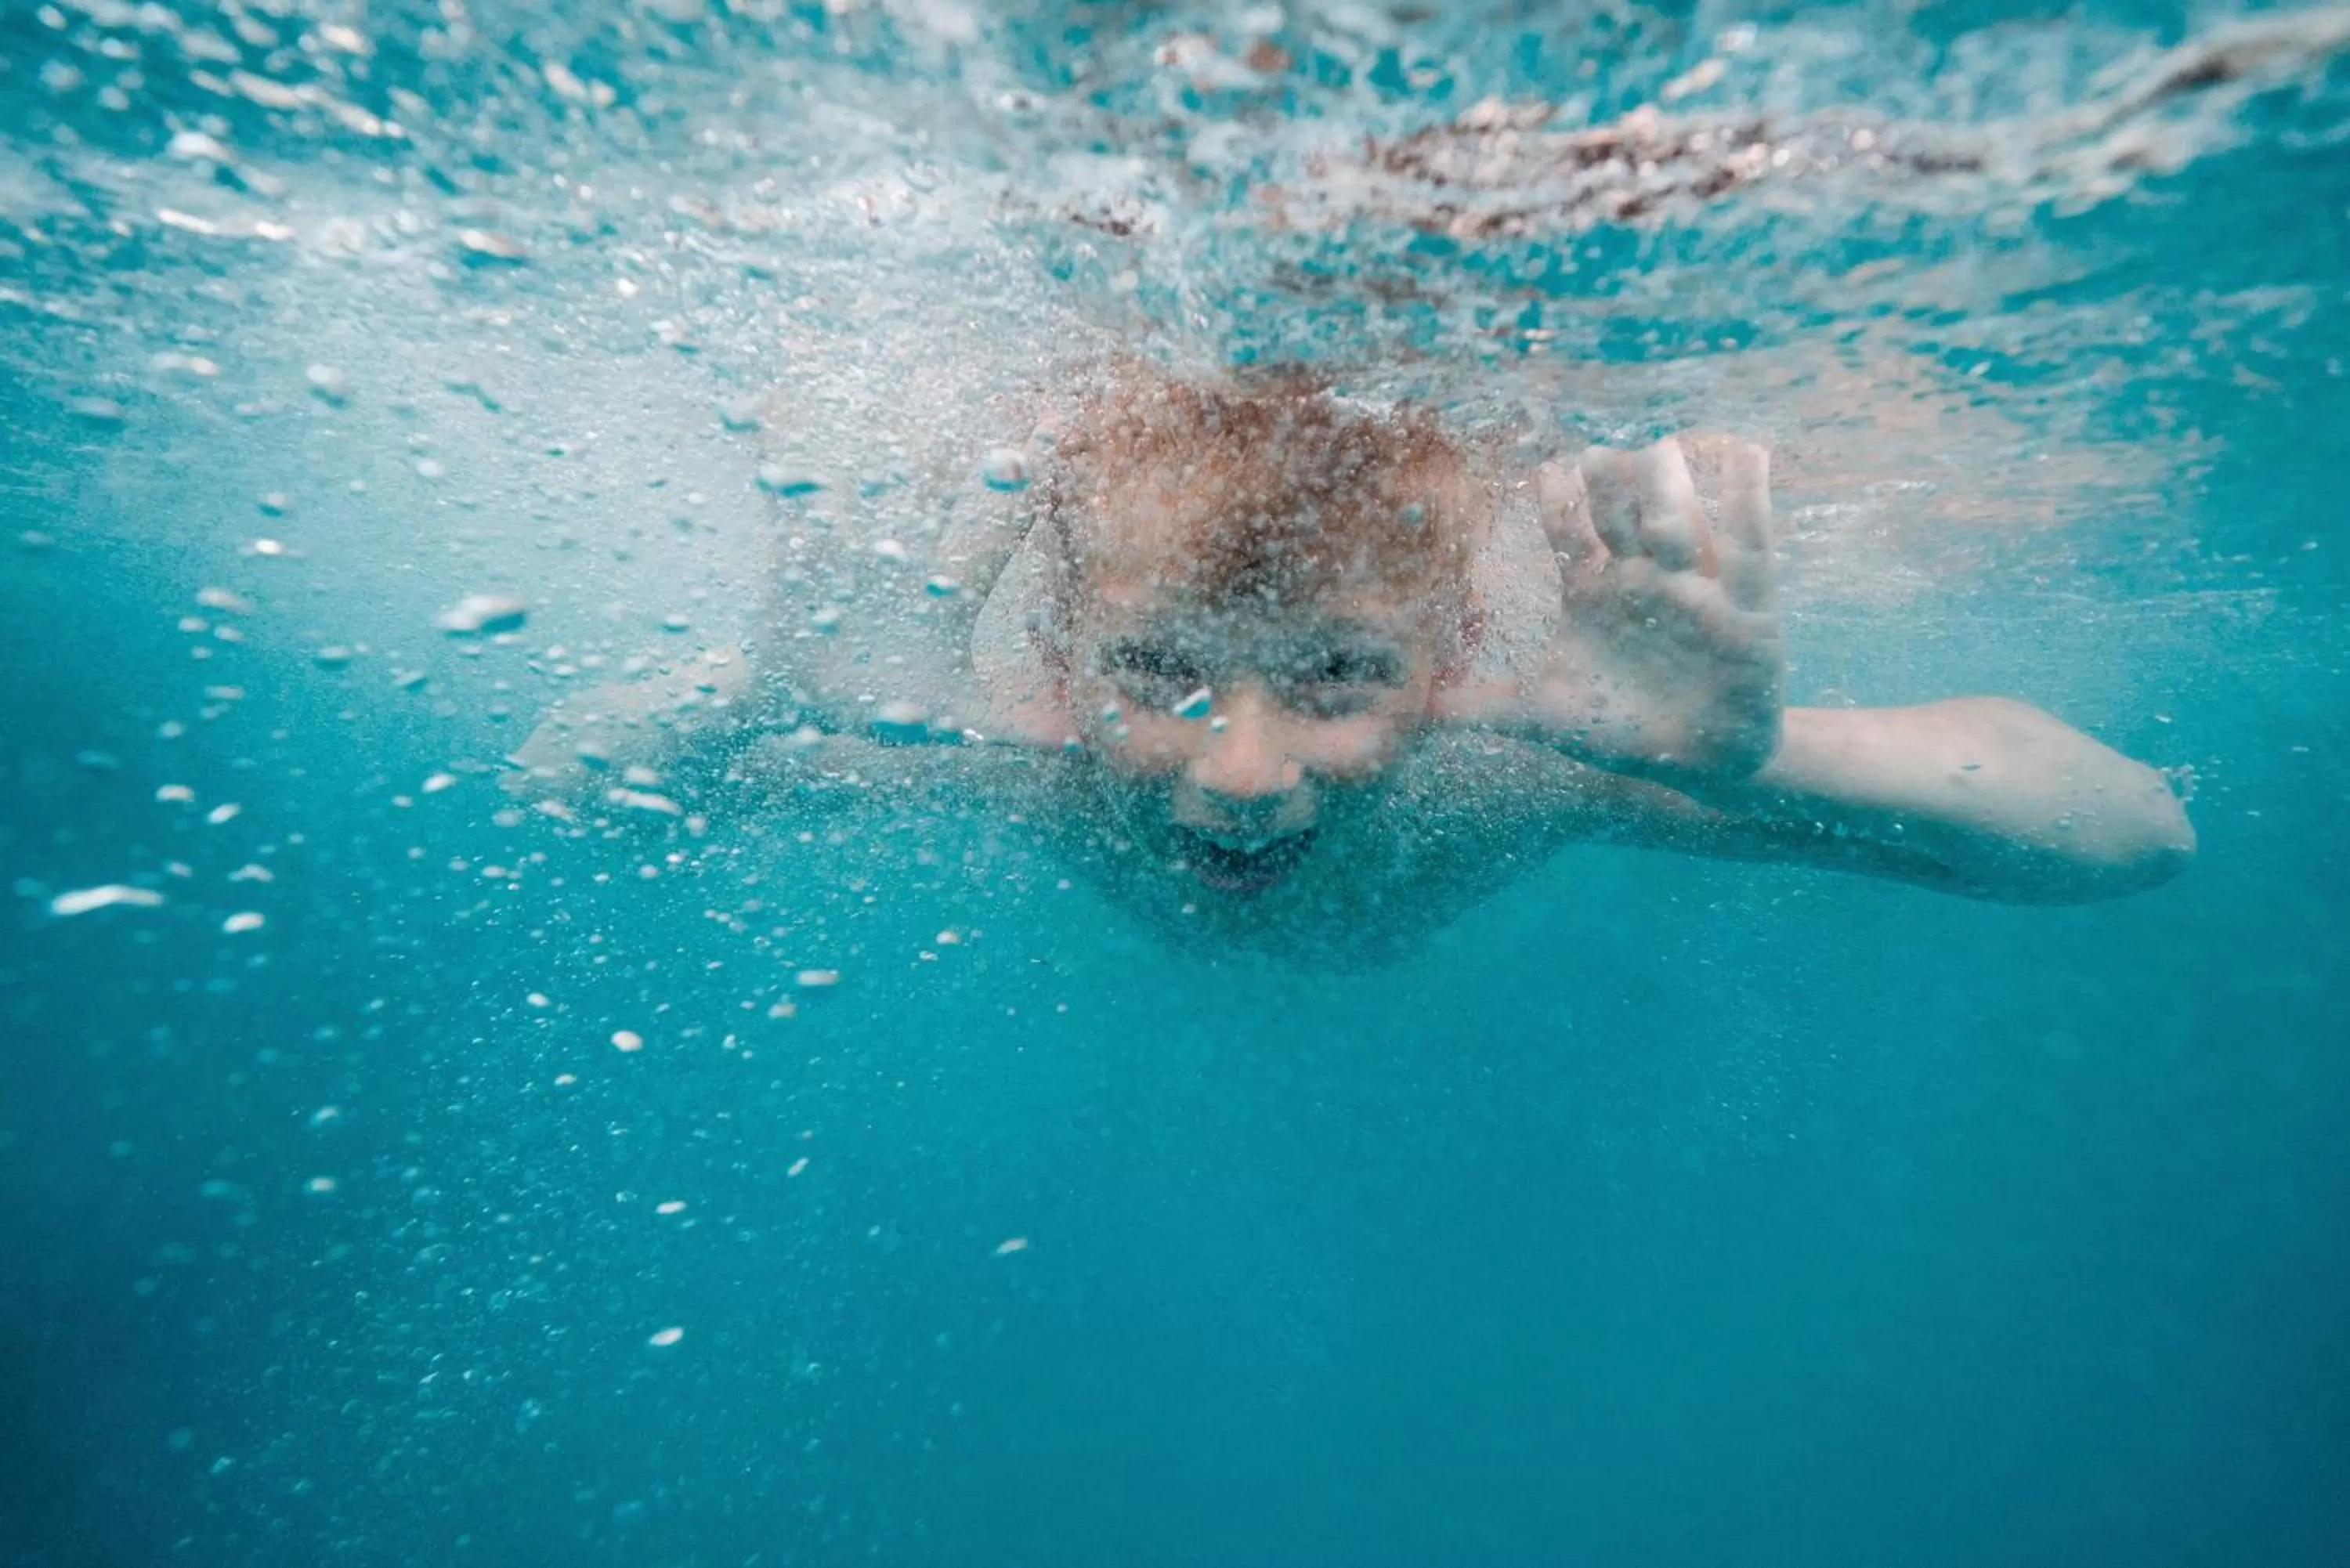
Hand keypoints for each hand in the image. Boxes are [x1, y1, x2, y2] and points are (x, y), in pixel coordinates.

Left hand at [1436, 435, 1783, 781]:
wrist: (1701, 764)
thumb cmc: (1622, 729)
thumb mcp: (1551, 719)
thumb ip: (1487, 710)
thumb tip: (1420, 711)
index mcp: (1588, 590)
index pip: (1563, 526)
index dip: (1553, 501)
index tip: (1543, 478)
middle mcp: (1637, 573)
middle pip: (1616, 503)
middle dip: (1606, 483)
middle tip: (1596, 467)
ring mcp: (1691, 582)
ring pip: (1676, 511)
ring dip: (1668, 488)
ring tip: (1663, 473)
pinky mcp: (1747, 604)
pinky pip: (1751, 543)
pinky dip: (1752, 496)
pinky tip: (1750, 455)